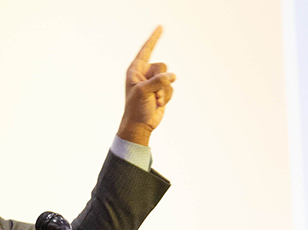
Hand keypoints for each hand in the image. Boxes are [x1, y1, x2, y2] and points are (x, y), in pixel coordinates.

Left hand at [117, 26, 174, 145]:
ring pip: (169, 78)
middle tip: (152, 93)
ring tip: (154, 100)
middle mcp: (144, 74)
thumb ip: (158, 81)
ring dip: (164, 92)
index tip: (161, 26)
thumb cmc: (136, 108)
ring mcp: (153, 82)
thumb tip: (172, 76)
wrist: (140, 125)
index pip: (146, 50)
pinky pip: (171, 88)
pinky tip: (158, 104)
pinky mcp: (161, 90)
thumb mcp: (144, 92)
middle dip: (161, 80)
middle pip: (162, 66)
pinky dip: (166, 97)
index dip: (154, 38)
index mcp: (135, 70)